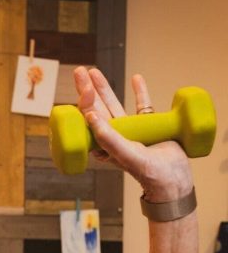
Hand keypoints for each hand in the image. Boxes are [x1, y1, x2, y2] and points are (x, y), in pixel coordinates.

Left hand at [73, 66, 193, 202]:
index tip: (84, 88)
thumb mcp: (127, 155)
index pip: (89, 121)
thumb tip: (91, 118)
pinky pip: (142, 107)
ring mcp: (131, 131)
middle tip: (79, 71)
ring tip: (95, 72)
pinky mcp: (148, 127)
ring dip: (105, 89)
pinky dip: (139, 93)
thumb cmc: (149, 173)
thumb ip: (110, 138)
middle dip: (88, 90)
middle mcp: (114, 137)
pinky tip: (136, 79)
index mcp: (104, 145)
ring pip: (115, 105)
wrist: (174, 180)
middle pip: (97, 109)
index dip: (84, 102)